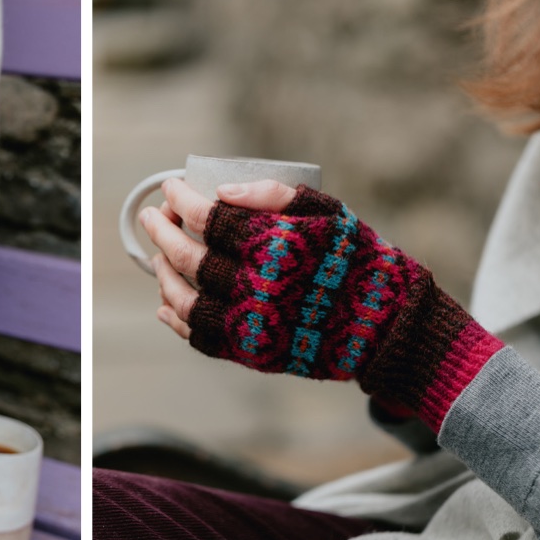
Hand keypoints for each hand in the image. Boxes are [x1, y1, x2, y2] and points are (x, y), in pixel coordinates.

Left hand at [143, 178, 500, 428]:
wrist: (388, 326)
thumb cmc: (358, 260)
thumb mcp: (327, 213)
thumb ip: (275, 195)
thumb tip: (223, 191)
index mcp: (272, 247)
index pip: (208, 219)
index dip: (182, 200)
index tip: (171, 188)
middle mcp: (254, 286)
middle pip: (187, 257)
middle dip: (162, 232)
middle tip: (152, 217)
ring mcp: (248, 323)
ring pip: (183, 299)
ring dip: (162, 275)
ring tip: (156, 257)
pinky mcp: (249, 351)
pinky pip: (198, 335)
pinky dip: (175, 318)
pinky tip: (165, 303)